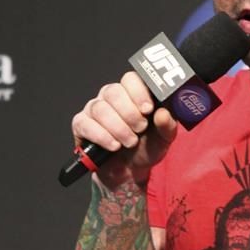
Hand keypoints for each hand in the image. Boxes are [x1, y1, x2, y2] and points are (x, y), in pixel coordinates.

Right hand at [71, 71, 176, 187]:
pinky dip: (102, 136)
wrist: (131, 170)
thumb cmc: (148, 146)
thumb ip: (168, 125)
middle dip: (129, 113)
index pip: (131, 79)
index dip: (138, 92)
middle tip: (140, 129)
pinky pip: (85, 124)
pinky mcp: (81, 124)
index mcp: (134, 92)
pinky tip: (114, 146)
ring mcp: (95, 108)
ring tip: (131, 142)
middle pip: (114, 92)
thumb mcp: (164, 138)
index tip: (148, 109)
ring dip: (118, 128)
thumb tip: (163, 113)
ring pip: (100, 109)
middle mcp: (112, 96)